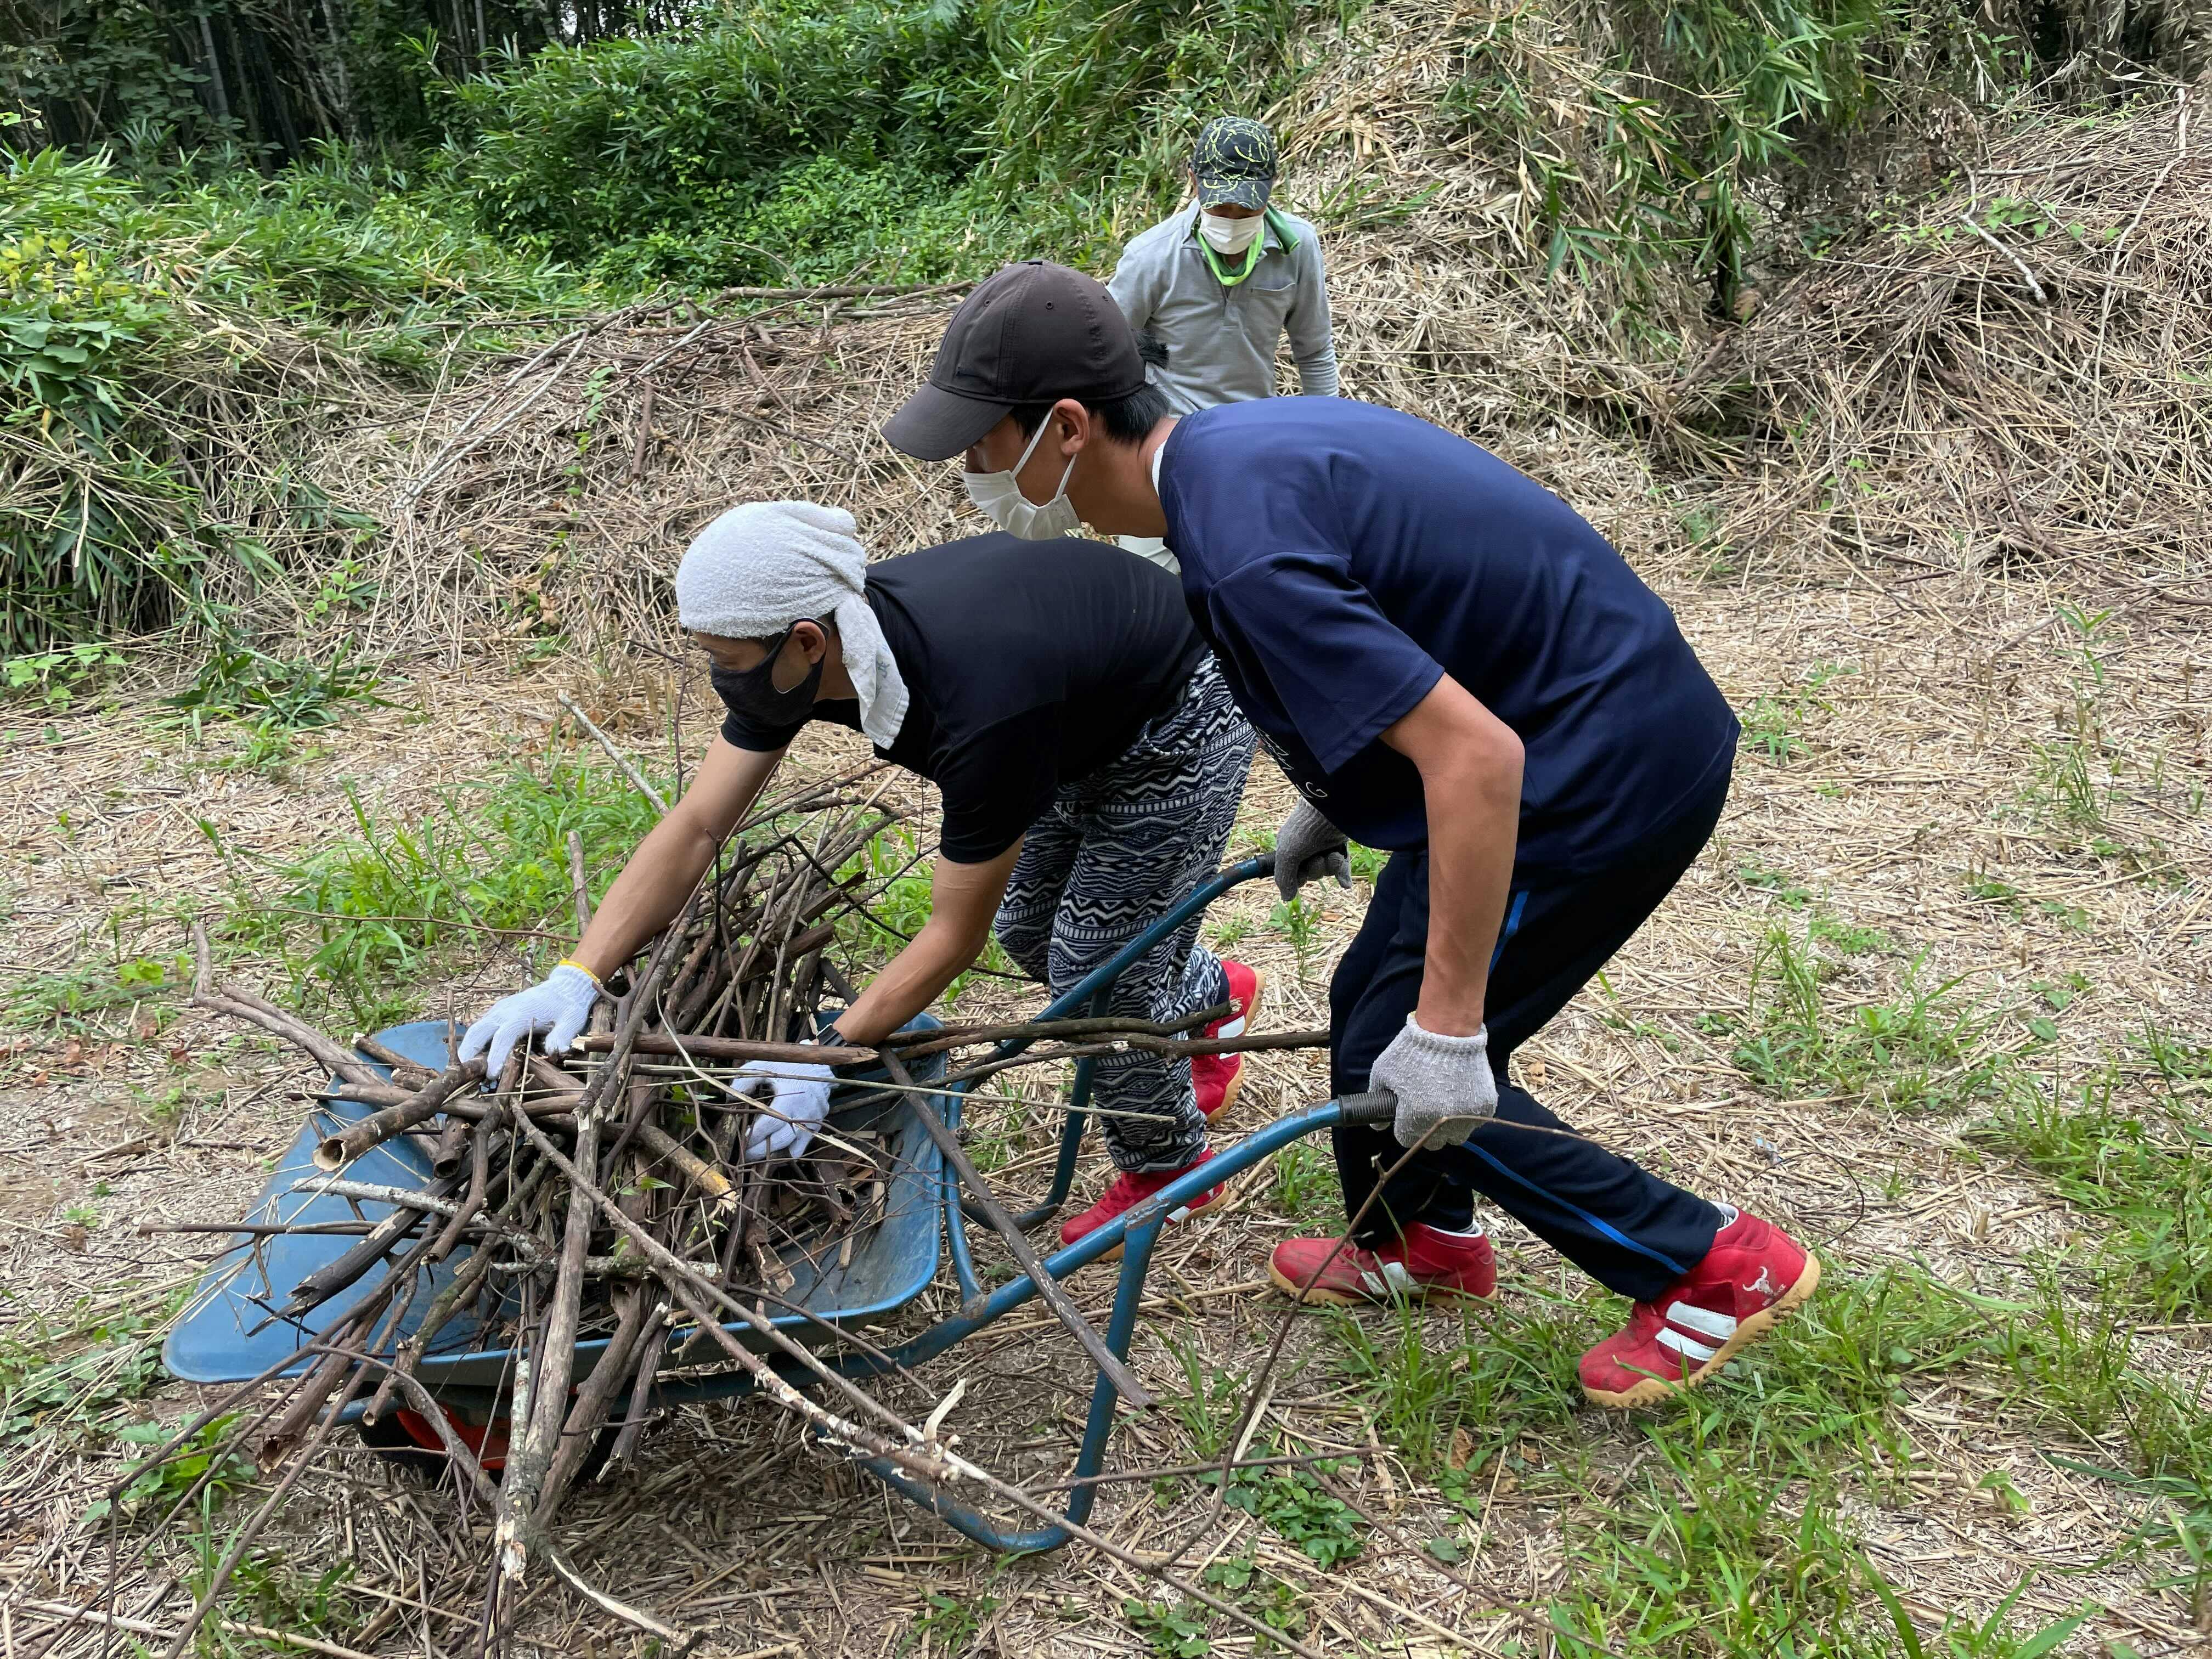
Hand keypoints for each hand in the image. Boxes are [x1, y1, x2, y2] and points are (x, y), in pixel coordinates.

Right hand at [457, 964, 599, 1078]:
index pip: (504, 1036)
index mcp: (522, 1013)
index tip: (491, 1074)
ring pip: (474, 1030)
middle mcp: (505, 1011)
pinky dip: (472, 1044)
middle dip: (469, 1053)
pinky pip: (479, 1028)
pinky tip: (472, 1061)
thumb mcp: (573, 1020)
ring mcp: (498, 1011)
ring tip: (463, 1071)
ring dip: (467, 1049)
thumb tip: (555, 1051)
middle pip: (478, 1031)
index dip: (496, 1055)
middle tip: (463, 1075)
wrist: (564, 987)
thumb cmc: (568, 1006)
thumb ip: (563, 1035)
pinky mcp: (496, 1013)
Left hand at [735, 1059, 834, 1160]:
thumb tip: (729, 1099)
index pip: (771, 1123)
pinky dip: (788, 1151)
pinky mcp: (817, 1127)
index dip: (755, 1135)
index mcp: (790, 1098)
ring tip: (759, 1154)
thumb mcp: (764, 1067)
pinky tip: (775, 1150)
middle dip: (761, 1150)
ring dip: (774, 1154)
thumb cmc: (787, 1067)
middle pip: (781, 1140)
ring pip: (793, 1148)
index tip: (742, 1141)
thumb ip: (745, 1080)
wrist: (817, 1068)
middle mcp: (804, 1113)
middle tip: (746, 1154)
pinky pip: (802, 1146)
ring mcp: (813, 1122)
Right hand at [1273, 799, 1351, 901]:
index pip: (1292, 873)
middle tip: (1317, 859)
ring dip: (1331, 867)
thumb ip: (1284, 877)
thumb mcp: (1288, 854)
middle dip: (1316, 870)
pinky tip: (1345, 884)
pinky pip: (1341, 867)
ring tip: (1333, 855)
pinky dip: (1343, 875)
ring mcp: (1323, 846)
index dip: (1298, 878)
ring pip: (1327, 870)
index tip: (1301, 874)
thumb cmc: (1305, 829)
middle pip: (1311, 873)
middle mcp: (1305, 848)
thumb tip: (1286, 898)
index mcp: (1288, 848)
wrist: (1333, 809)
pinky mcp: (1339, 845)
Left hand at [1369, 1016, 1496, 1149]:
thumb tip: (1376, 1123)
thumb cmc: (1412, 1050)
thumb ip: (1376, 1097)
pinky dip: (1466, 1116)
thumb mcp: (1384, 1071)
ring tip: (1443, 1106)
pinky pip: (1474, 1122)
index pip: (1406, 1139)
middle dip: (1425, 1130)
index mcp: (1415, 1114)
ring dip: (1448, 1128)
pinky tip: (1459, 1099)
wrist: (1449, 1030)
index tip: (1405, 1116)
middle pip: (1432, 1142)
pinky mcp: (1485, 1106)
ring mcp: (1466, 1114)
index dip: (1403, 1127)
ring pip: (1456, 1137)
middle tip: (1424, 1110)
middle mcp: (1442, 1120)